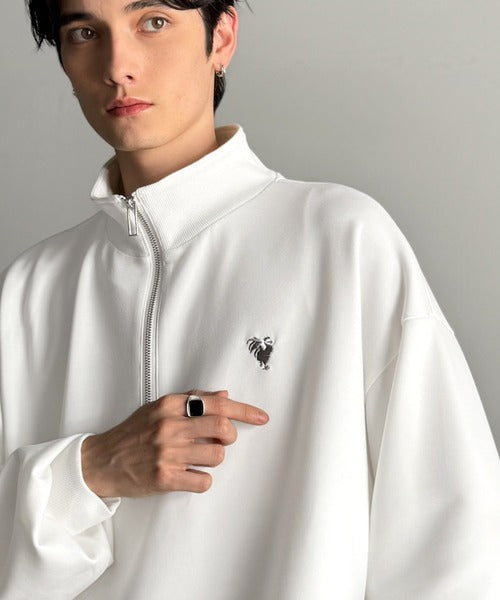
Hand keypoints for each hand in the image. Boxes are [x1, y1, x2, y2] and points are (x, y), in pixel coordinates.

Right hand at [81, 389, 268, 497]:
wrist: (100, 462)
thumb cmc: (131, 434)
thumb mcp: (158, 408)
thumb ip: (191, 400)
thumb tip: (223, 396)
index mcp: (170, 405)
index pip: (217, 404)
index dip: (245, 411)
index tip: (260, 416)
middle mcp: (169, 426)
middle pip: (223, 430)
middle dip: (229, 437)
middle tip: (222, 441)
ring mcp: (167, 453)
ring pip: (217, 457)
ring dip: (214, 460)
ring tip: (198, 458)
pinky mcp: (164, 478)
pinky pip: (203, 481)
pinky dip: (201, 480)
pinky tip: (189, 474)